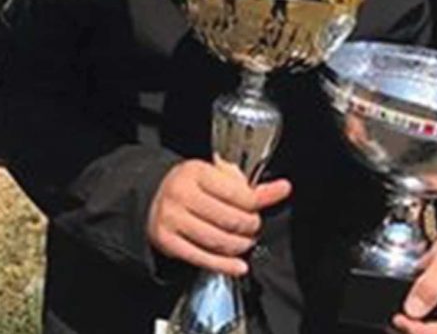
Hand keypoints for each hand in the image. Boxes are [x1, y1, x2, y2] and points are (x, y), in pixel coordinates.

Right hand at [146, 159, 290, 275]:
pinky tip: (238, 266)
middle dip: (249, 227)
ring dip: (239, 246)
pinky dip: (225, 265)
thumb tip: (283, 189)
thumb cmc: (191, 188)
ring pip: (219, 241)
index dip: (255, 206)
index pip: (239, 195)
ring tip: (244, 243)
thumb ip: (251, 187)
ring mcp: (171, 218)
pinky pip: (202, 258)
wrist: (153, 200)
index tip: (257, 209)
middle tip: (251, 227)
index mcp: (195, 172)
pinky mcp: (167, 241)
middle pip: (231, 220)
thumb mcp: (217, 179)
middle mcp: (181, 193)